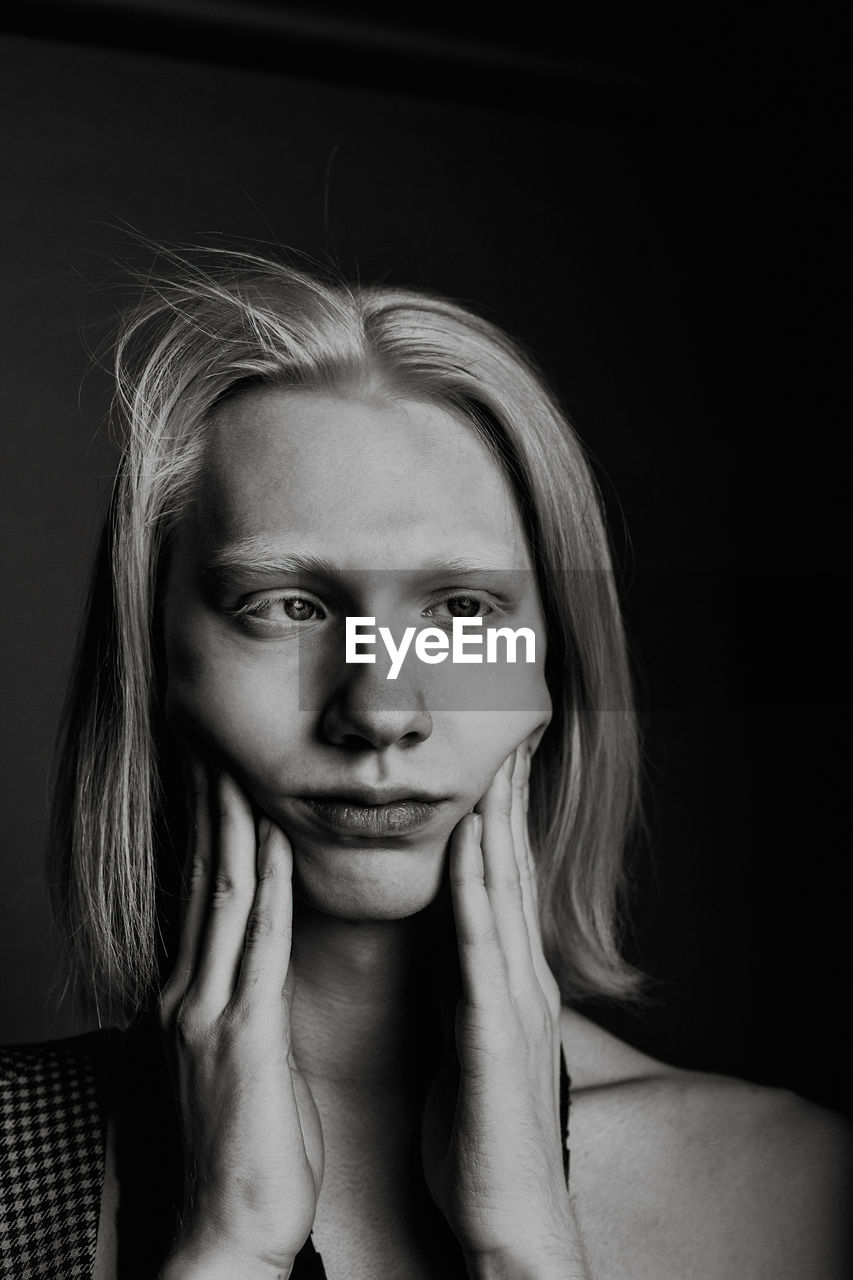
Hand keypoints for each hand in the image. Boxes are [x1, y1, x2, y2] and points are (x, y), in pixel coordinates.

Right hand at [157, 763, 322, 1277]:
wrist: (228, 1229)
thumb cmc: (248, 1149)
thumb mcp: (243, 1061)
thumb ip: (247, 1004)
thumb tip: (264, 963)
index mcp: (193, 997)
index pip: (203, 896)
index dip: (212, 831)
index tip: (224, 776)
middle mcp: (190, 993)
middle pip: (205, 879)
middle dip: (215, 807)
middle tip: (219, 744)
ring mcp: (208, 1012)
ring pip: (224, 896)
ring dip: (237, 824)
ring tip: (242, 764)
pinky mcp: (241, 1036)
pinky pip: (258, 943)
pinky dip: (267, 885)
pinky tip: (277, 841)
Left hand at [421, 749, 589, 1278]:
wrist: (509, 1215)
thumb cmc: (479, 1134)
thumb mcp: (467, 1043)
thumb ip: (462, 989)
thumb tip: (444, 947)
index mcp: (507, 978)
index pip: (500, 879)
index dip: (497, 814)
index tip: (488, 756)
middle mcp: (519, 973)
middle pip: (509, 866)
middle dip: (506, 795)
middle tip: (504, 725)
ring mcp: (514, 997)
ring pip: (502, 888)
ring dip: (497, 818)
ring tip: (493, 755)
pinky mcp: (496, 1029)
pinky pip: (481, 945)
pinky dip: (476, 887)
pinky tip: (469, 843)